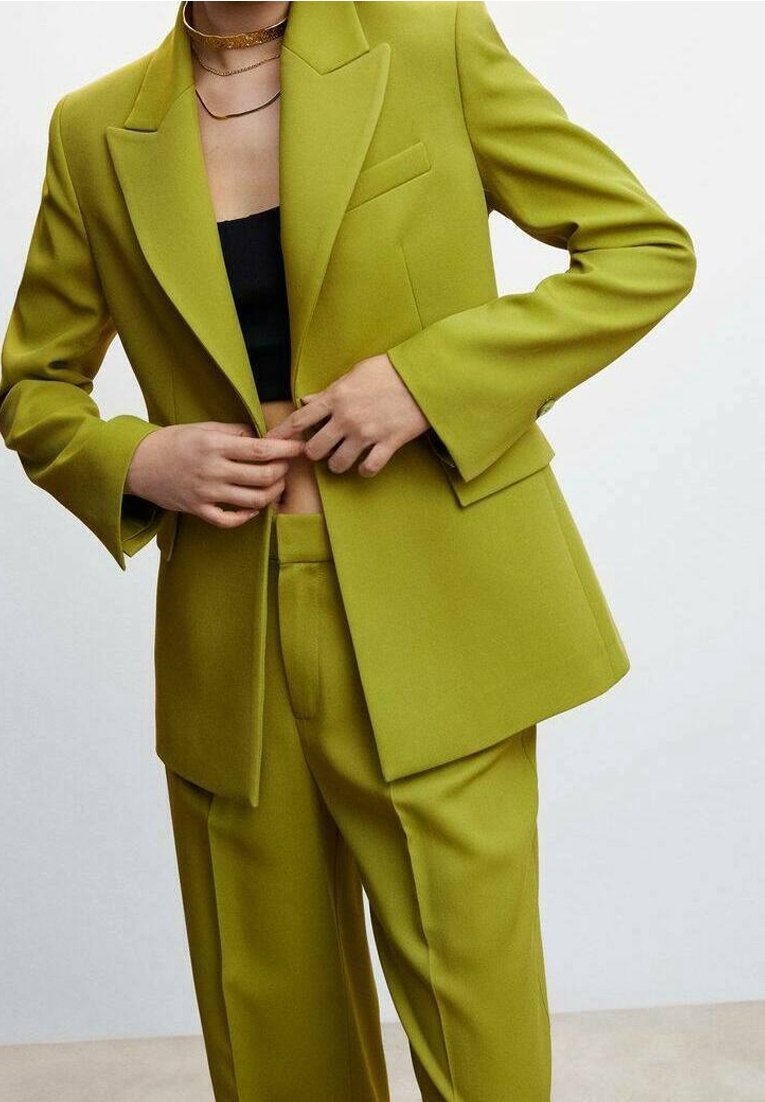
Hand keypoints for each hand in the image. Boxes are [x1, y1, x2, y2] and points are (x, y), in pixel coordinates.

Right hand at [125, 421, 305, 527]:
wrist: (139, 463)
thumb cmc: (173, 442)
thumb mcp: (204, 428)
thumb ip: (234, 431)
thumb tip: (262, 437)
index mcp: (215, 445)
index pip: (260, 450)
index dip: (285, 450)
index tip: (299, 447)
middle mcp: (212, 470)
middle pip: (262, 476)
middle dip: (282, 471)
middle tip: (286, 466)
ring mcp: (206, 493)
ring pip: (253, 500)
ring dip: (272, 493)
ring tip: (276, 485)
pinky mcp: (198, 510)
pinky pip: (230, 520)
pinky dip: (247, 515)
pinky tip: (254, 507)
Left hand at [265, 353, 429, 475]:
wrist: (424, 376)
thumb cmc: (389, 370)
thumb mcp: (355, 373)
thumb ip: (329, 391)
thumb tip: (307, 400)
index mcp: (336, 397)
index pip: (300, 419)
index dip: (282, 433)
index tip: (271, 443)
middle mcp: (347, 418)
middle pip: (314, 449)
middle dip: (314, 453)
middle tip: (321, 450)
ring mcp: (367, 433)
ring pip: (338, 464)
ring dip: (337, 465)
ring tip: (342, 460)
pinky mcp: (388, 443)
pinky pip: (368, 468)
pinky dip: (365, 470)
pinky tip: (365, 465)